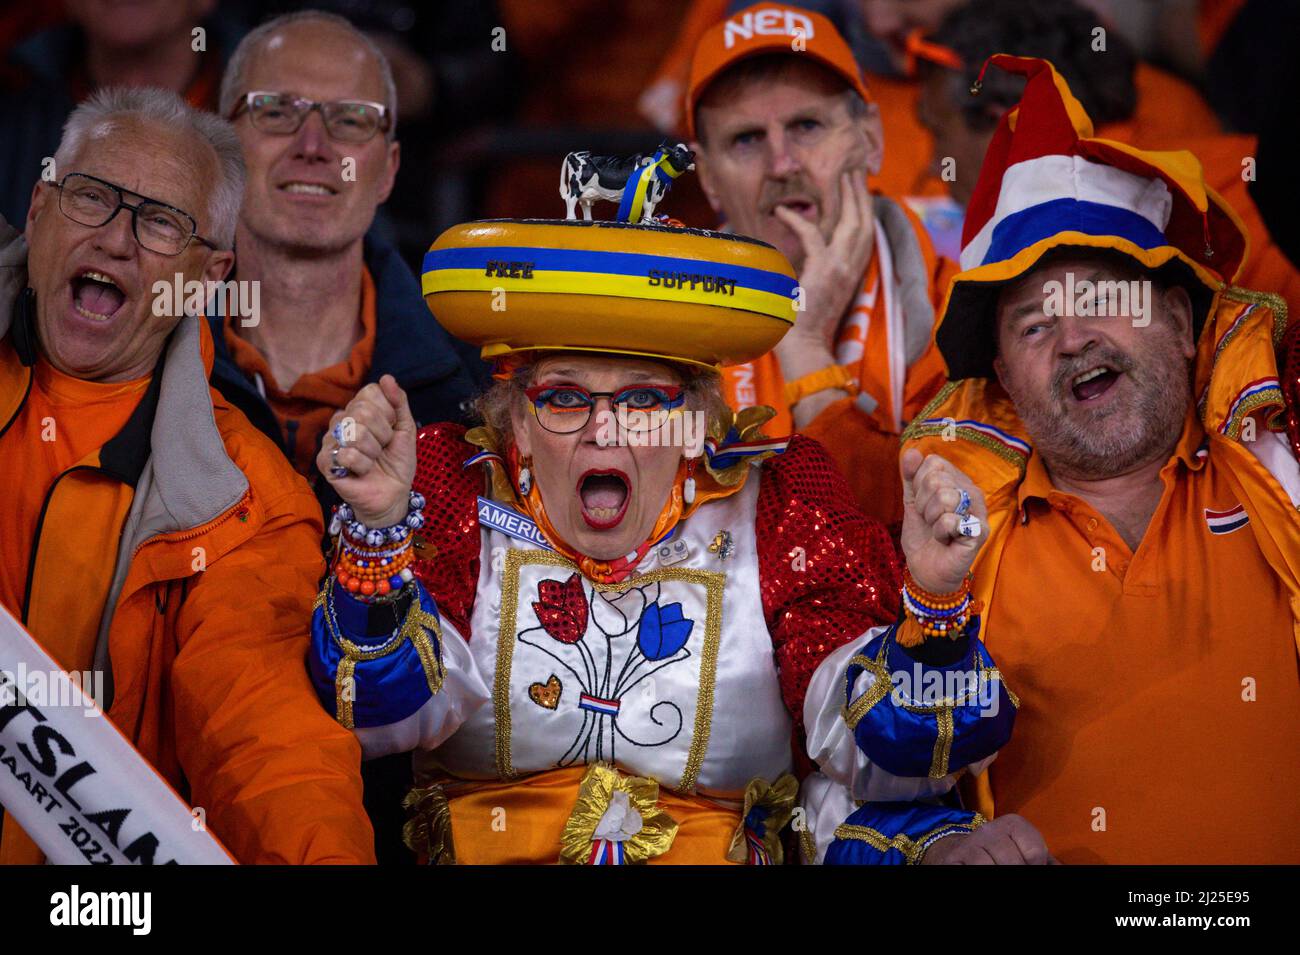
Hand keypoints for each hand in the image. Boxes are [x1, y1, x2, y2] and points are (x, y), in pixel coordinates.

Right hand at [317, 374, 416, 527]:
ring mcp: (330, 440)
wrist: (393, 494)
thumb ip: (399, 402)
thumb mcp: (406, 429)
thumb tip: (386, 377)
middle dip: (383, 434)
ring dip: (374, 452)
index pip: (370, 392)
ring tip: (373, 461)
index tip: (392, 430)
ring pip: (354, 432)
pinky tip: (362, 472)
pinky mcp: (325, 461)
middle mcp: (341, 420)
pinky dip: (363, 466)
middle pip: (363, 411)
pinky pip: (346, 454)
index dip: (389, 413)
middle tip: (383, 448)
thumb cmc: (397, 462)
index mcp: (359, 409)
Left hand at [773, 169, 874, 360]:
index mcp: (854, 273)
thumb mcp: (822, 292)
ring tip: (842, 173)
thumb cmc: (808, 326)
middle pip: (864, 221)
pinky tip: (781, 210)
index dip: (865, 210)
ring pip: (849, 222)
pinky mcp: (822, 270)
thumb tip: (813, 254)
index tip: (861, 189)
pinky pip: (811, 234)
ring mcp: (841, 268)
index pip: (865, 234)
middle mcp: (853, 268)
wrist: (806, 348)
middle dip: (861, 193)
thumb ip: (823, 271)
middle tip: (856, 168)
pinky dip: (796, 220)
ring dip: (846, 195)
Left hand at [899, 447, 987, 594]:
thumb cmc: (923, 535)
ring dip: (931, 518)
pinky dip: (939, 533)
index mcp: (957, 481)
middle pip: (937, 479)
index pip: (933, 463)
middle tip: (930, 519)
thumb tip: (911, 451)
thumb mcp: (912, 502)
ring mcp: (978, 511)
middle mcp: (972, 492)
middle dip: (923, 503)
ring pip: (944, 497)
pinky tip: (946, 540)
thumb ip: (911, 477)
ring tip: (938, 529)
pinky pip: (949, 520)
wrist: (926, 570)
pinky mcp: (979, 532)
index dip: (919, 484)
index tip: (922, 503)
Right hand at [921, 814, 1056, 864]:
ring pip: (990, 868)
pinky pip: (969, 871)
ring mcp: (970, 844)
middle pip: (1014, 863)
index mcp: (1013, 824)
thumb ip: (1046, 860)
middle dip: (1017, 871)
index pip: (1035, 853)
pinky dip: (978, 873)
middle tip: (1014, 869)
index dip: (1035, 865)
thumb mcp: (1025, 850)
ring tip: (997, 870)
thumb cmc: (1004, 853)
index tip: (1031, 865)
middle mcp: (989, 830)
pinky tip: (981, 870)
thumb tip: (1063, 868)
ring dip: (996, 873)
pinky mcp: (953, 859)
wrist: (963, 848)